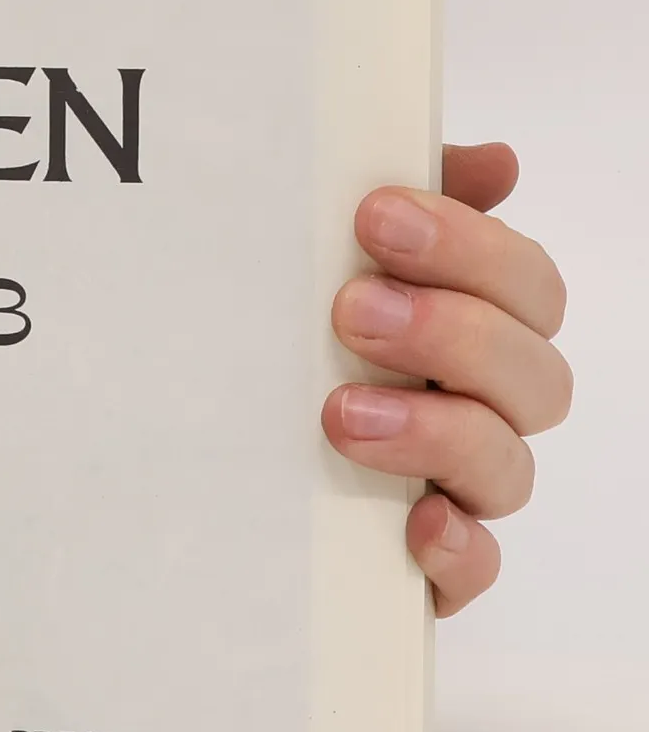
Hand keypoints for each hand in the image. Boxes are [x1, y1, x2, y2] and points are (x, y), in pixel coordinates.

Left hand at [322, 142, 569, 614]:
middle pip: (534, 374)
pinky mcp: (427, 566)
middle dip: (449, 333)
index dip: (468, 246)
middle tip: (351, 312)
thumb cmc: (289, 342)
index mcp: (475, 326)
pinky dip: (456, 548)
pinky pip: (475, 569)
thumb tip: (493, 162)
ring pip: (507, 467)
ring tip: (341, 413)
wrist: (196, 464)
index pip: (525, 285)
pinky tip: (417, 524)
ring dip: (436, 432)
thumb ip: (406, 204)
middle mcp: (483, 408)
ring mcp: (459, 489)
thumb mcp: (324, 264)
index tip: (375, 217)